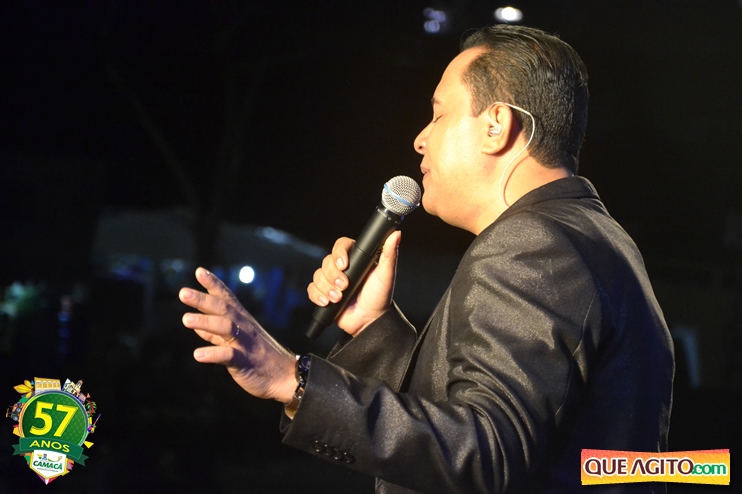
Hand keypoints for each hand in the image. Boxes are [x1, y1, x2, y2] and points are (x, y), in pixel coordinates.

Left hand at [180, 268, 296, 403]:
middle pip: (223, 309)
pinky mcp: (245, 362)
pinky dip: (213, 354)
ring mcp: (245, 343)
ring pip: (226, 327)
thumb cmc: (258, 357)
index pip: (226, 298)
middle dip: (203, 299)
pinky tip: (198, 355)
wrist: (285, 376)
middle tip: (183, 293)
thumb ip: (214, 333)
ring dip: (205, 322)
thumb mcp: (236, 340)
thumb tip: (195, 324)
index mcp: (241, 320)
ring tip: (185, 319)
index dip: (213, 284)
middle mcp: (243, 327)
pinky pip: (229, 356)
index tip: (199, 271)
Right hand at [307, 230, 400, 336]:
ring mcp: (331, 280)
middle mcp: (341, 267)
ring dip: (326, 287)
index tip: (344, 265)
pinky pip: (312, 289)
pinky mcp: (324, 293)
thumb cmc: (380, 296)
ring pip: (318, 275)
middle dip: (333, 275)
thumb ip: (390, 254)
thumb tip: (396, 235)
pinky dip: (317, 295)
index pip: (341, 245)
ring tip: (338, 298)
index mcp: (355, 259)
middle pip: (326, 261)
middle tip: (344, 286)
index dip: (339, 253)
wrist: (370, 320)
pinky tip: (327, 302)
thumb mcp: (386, 275)